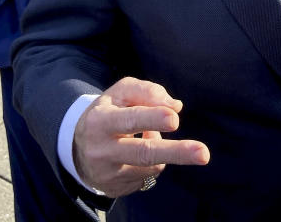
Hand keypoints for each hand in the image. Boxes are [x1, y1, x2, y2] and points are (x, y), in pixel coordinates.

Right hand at [73, 77, 209, 196]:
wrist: (78, 147)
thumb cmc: (109, 112)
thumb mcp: (120, 93)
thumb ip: (147, 91)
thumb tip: (175, 106)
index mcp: (100, 120)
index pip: (129, 119)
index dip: (152, 118)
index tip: (174, 118)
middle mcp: (101, 150)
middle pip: (143, 152)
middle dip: (176, 152)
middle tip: (203, 153)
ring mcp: (109, 173)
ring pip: (152, 164)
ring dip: (162, 149)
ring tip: (146, 136)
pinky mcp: (116, 188)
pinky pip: (148, 176)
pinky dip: (153, 162)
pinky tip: (137, 155)